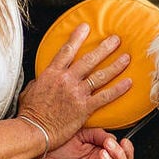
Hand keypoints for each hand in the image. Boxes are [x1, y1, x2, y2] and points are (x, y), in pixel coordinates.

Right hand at [18, 23, 131, 147]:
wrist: (34, 130)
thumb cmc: (30, 113)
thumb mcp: (30, 90)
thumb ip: (40, 81)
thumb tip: (42, 78)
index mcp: (52, 73)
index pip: (67, 50)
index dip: (78, 37)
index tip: (86, 27)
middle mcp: (67, 80)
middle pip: (89, 59)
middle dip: (105, 48)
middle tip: (116, 40)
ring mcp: (77, 93)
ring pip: (100, 76)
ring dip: (116, 65)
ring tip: (126, 58)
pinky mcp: (84, 108)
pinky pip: (105, 96)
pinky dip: (118, 89)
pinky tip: (128, 83)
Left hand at [28, 129, 133, 158]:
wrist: (38, 157)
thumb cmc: (56, 145)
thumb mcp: (80, 133)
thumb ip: (98, 134)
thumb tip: (113, 139)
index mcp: (100, 152)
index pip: (123, 154)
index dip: (127, 149)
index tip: (124, 141)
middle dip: (121, 156)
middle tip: (110, 146)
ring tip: (103, 154)